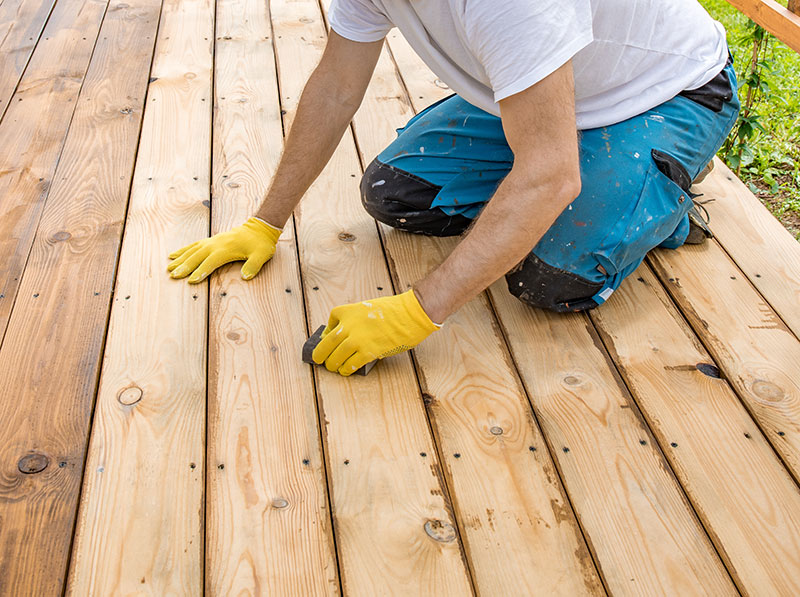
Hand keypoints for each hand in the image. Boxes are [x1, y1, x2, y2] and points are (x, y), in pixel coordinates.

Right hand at [167, 217, 281, 282]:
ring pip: (192, 250)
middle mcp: (216, 244)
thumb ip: (254, 266)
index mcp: (227, 249)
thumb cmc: (261, 244)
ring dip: (181, 259)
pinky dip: (183, 250)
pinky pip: (194, 245)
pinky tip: (174, 255)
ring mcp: (212, 241)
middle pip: (197, 256)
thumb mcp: (262, 255)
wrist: (259, 228)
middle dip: (185, 266)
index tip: (191, 280)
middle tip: (173, 275)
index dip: (201, 271)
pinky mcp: (211, 240)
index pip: (211, 262)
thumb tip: (245, 276)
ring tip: (169, 267)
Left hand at [312, 289, 440, 375]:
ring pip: (336, 357)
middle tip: (319, 359)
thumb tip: (344, 336)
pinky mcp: (368, 352)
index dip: (324, 337)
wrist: (409, 314)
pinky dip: (346, 369)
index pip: (328, 327)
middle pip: (327, 344)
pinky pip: (351, 364)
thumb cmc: (392, 311)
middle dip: (320, 354)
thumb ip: (354, 320)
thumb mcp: (366, 308)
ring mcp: (357, 339)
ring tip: (333, 367)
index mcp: (347, 312)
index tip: (324, 342)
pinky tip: (346, 370)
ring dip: (332, 364)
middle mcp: (349, 325)